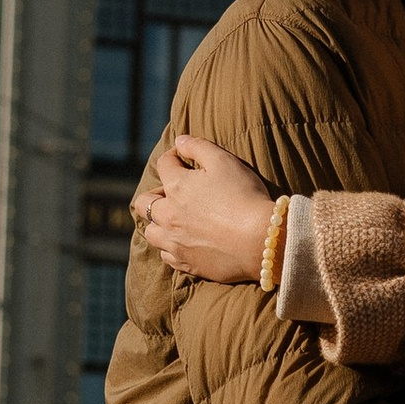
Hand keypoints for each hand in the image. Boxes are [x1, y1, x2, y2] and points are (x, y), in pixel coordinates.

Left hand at [131, 134, 277, 283]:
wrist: (261, 240)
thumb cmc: (244, 196)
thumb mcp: (224, 161)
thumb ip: (198, 146)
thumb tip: (179, 140)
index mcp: (177, 187)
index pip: (164, 164)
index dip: (174, 156)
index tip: (184, 158)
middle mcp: (169, 215)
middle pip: (144, 203)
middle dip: (154, 194)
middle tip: (173, 193)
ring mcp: (175, 242)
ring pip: (151, 232)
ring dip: (158, 223)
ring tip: (174, 220)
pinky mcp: (187, 263)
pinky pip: (166, 256)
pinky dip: (170, 247)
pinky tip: (184, 241)